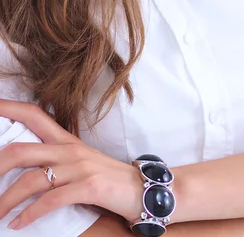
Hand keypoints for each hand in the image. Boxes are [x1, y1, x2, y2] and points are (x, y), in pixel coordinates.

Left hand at [0, 99, 143, 230]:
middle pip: (21, 151)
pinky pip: (51, 200)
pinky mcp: (89, 186)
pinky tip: (18, 224)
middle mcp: (70, 150)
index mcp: (66, 140)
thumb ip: (54, 160)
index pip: (34, 115)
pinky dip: (30, 215)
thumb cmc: (106, 178)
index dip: (9, 108)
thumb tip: (22, 169)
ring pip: (31, 180)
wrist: (141, 188)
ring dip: (5, 202)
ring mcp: (80, 167)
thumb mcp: (79, 163)